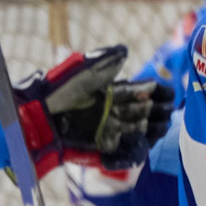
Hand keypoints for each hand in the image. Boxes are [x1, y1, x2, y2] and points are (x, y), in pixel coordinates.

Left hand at [20, 46, 170, 167]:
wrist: (35, 119)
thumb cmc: (56, 91)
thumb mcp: (81, 71)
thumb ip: (104, 61)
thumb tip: (125, 50)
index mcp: (109, 93)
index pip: (140, 92)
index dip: (157, 92)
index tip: (169, 93)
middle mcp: (110, 113)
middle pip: (143, 114)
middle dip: (158, 113)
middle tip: (169, 113)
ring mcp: (106, 133)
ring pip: (137, 134)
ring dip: (150, 133)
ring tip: (160, 130)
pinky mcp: (99, 151)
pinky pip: (122, 155)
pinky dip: (132, 154)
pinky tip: (142, 147)